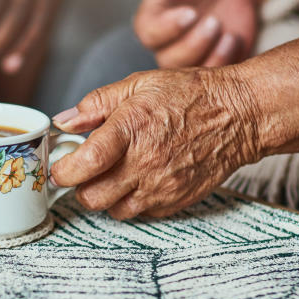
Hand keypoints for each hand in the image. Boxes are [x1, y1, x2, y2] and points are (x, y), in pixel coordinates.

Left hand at [50, 67, 261, 218]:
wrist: (239, 114)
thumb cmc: (189, 95)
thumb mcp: (138, 85)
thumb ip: (96, 104)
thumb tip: (63, 121)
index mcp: (130, 130)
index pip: (84, 165)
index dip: (62, 171)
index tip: (58, 167)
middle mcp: (144, 163)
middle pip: (92, 198)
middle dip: (80, 187)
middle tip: (84, 172)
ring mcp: (161, 186)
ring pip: (114, 211)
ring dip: (106, 197)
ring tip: (113, 175)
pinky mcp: (176, 201)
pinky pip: (141, 213)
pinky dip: (132, 202)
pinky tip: (138, 180)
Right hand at [134, 0, 255, 67]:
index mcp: (150, 21)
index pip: (150, 34)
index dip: (169, 27)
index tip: (191, 12)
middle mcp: (165, 45)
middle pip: (170, 60)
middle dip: (193, 44)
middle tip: (214, 21)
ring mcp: (189, 58)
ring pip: (191, 72)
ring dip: (210, 56)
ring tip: (227, 34)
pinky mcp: (211, 64)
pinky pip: (215, 75)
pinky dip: (225, 61)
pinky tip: (233, 40)